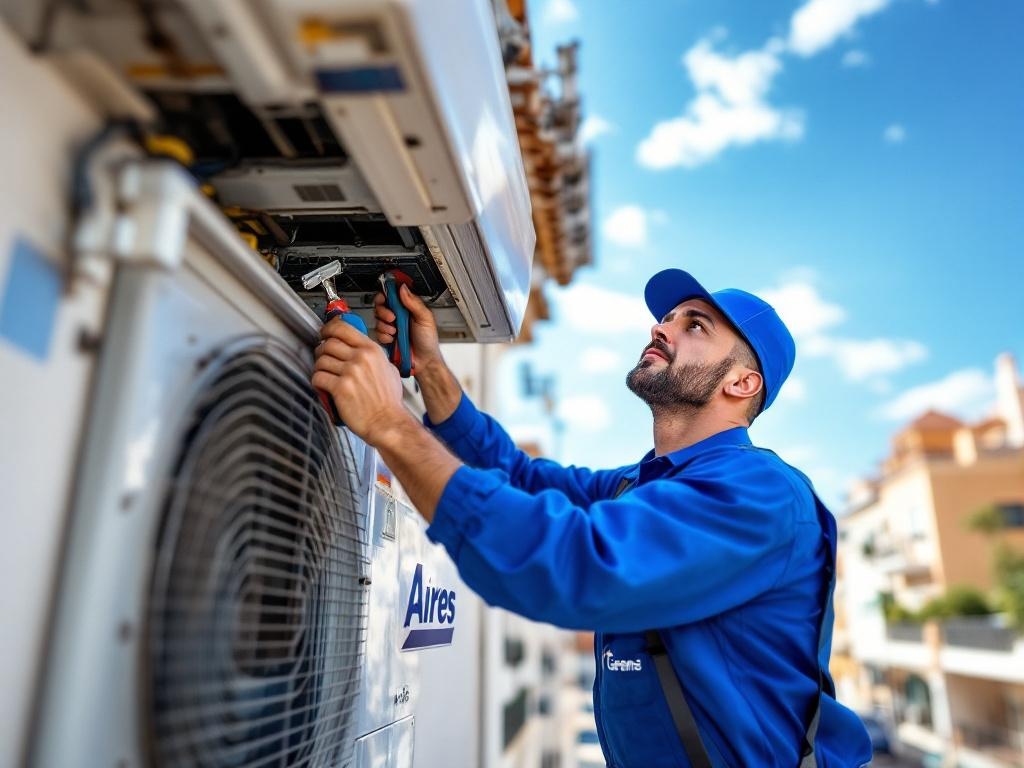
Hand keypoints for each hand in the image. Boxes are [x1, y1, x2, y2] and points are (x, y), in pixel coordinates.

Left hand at [312, 317, 410, 444]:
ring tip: (324, 375)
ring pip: (321, 360)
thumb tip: (361, 349)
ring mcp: (350, 372)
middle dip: (321, 350)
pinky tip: (323, 386)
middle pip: (329, 343)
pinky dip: (317, 382)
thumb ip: (374, 357)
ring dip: (319, 368)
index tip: (324, 333)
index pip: (343, 328)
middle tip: (323, 358)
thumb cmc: (389, 401)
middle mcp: (360, 358)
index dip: (328, 329)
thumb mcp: (389, 369)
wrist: (387, 422)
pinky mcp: (340, 388)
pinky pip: (318, 377)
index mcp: (372, 350)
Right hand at [373, 283, 441, 372]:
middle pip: (380, 305)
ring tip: (396, 332)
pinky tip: (393, 339)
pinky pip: (377, 333)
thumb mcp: (425, 318)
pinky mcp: (385, 338)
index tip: (386, 297)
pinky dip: (384, 336)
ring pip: (377, 319)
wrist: (424, 362)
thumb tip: (403, 288)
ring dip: (386, 326)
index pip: (393, 294)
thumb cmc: (428, 342)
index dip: (387, 293)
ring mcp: (390, 326)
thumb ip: (414, 302)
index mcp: (407, 307)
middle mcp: (397, 315)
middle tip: (393, 317)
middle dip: (384, 311)